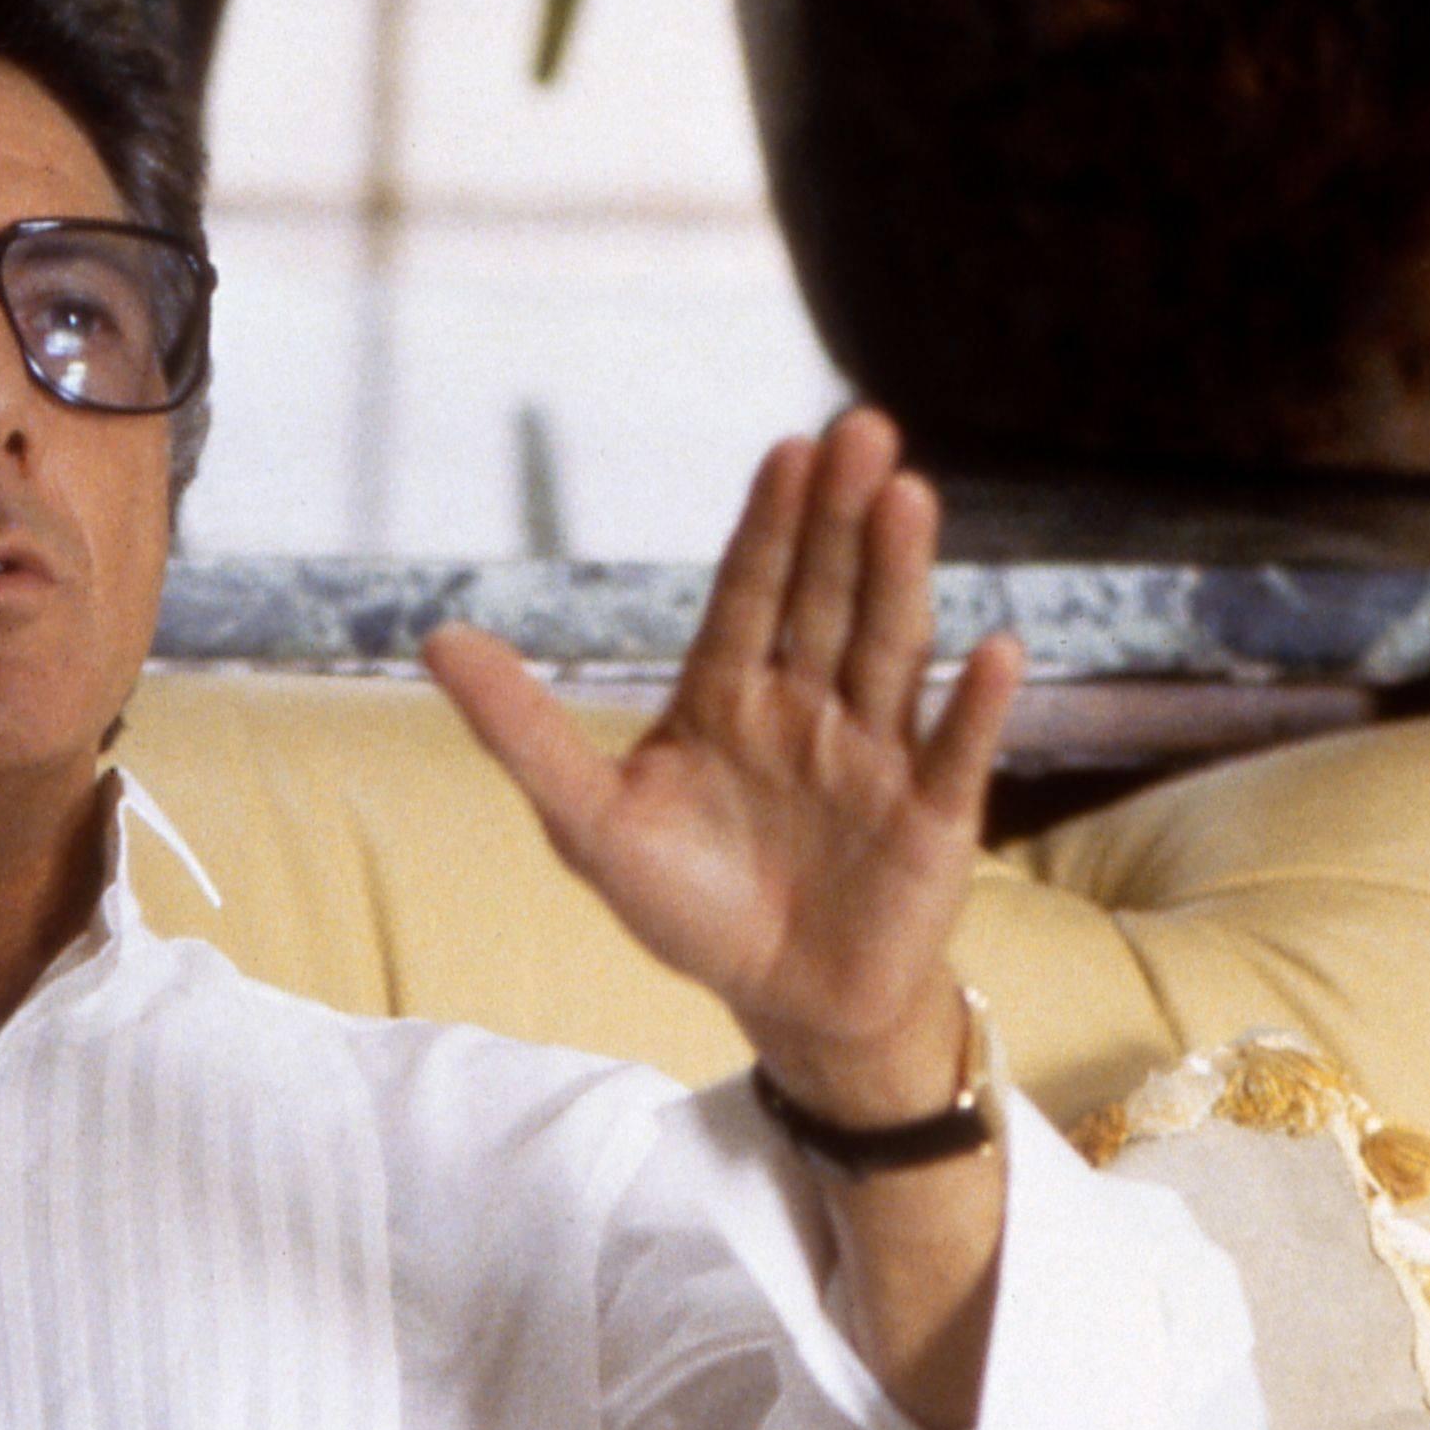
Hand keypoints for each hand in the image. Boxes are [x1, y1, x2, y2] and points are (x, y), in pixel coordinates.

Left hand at [424, 409, 1022, 1124]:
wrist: (781, 1002)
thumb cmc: (687, 904)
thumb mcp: (588, 823)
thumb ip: (522, 731)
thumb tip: (436, 637)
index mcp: (729, 696)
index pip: (751, 594)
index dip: (768, 526)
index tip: (786, 449)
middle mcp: (809, 707)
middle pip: (825, 598)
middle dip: (839, 518)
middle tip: (860, 427)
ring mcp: (877, 756)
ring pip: (888, 651)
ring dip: (899, 576)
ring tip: (906, 496)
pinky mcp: (933, 819)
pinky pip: (955, 755)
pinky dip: (974, 707)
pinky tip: (993, 649)